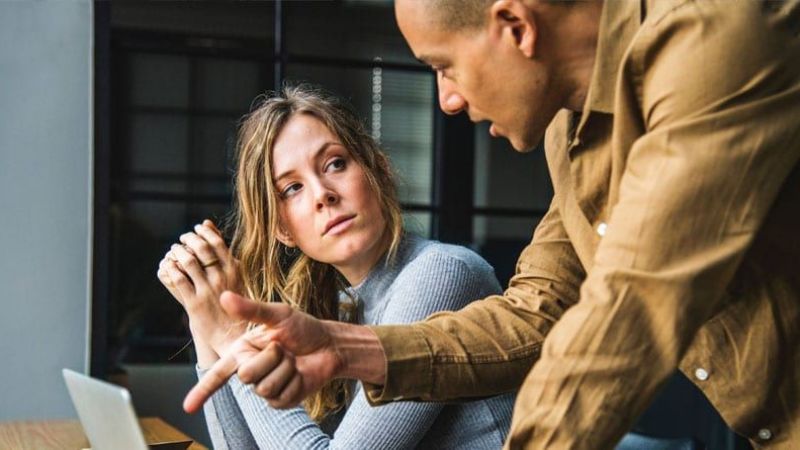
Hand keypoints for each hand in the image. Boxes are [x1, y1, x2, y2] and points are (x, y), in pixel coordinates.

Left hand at [156, 220, 245, 360]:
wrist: (233, 334)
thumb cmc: (235, 302)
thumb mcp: (235, 274)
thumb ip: (222, 250)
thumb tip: (207, 223)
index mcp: (235, 270)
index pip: (216, 242)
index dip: (203, 232)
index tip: (196, 229)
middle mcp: (222, 279)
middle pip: (201, 249)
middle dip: (189, 239)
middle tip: (183, 238)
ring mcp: (208, 291)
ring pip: (188, 262)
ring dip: (178, 252)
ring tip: (175, 250)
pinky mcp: (194, 304)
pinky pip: (178, 280)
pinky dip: (171, 269)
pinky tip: (169, 266)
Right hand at [183, 291, 346, 413]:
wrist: (329, 345)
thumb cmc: (303, 328)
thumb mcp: (279, 314)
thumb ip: (251, 309)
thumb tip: (224, 297)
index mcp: (242, 351)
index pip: (217, 373)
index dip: (202, 391)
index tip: (187, 407)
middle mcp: (250, 370)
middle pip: (247, 375)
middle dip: (271, 358)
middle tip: (284, 348)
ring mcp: (265, 387)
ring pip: (265, 387)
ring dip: (285, 369)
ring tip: (293, 359)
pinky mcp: (281, 400)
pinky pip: (281, 397)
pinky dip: (295, 382)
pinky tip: (300, 373)